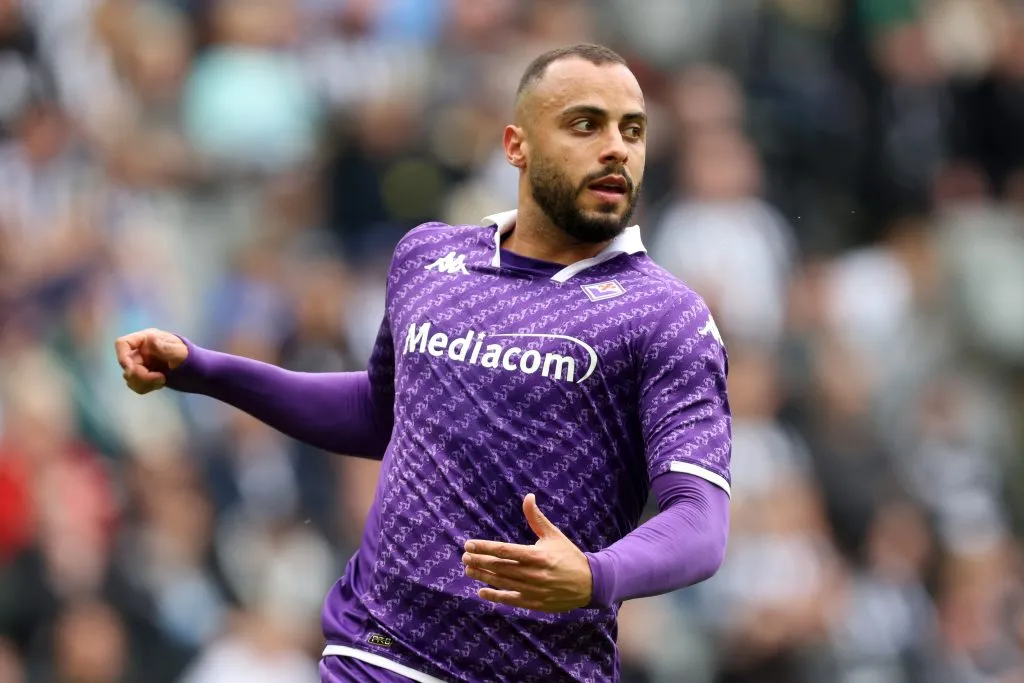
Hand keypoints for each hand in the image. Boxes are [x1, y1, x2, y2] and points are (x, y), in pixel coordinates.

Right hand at [114, 328, 186, 393]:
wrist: (194, 368)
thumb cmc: (187, 355)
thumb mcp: (179, 351)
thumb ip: (164, 347)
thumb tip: (150, 339)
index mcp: (146, 339)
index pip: (122, 344)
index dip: (122, 357)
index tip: (131, 370)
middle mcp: (140, 351)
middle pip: (126, 365)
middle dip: (141, 376)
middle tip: (161, 379)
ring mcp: (140, 363)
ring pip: (129, 377)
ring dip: (144, 383)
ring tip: (162, 381)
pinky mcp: (142, 375)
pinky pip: (135, 385)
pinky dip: (146, 387)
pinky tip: (160, 384)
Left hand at [462, 494, 592, 612]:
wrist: (589, 583)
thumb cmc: (568, 555)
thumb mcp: (553, 534)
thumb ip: (536, 518)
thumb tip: (528, 496)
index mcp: (537, 555)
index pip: (504, 550)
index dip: (484, 547)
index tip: (469, 544)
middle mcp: (533, 573)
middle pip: (499, 567)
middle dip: (479, 560)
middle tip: (464, 556)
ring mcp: (533, 590)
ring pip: (502, 582)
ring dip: (483, 576)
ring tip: (468, 570)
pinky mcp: (534, 603)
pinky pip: (510, 599)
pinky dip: (494, 596)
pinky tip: (481, 591)